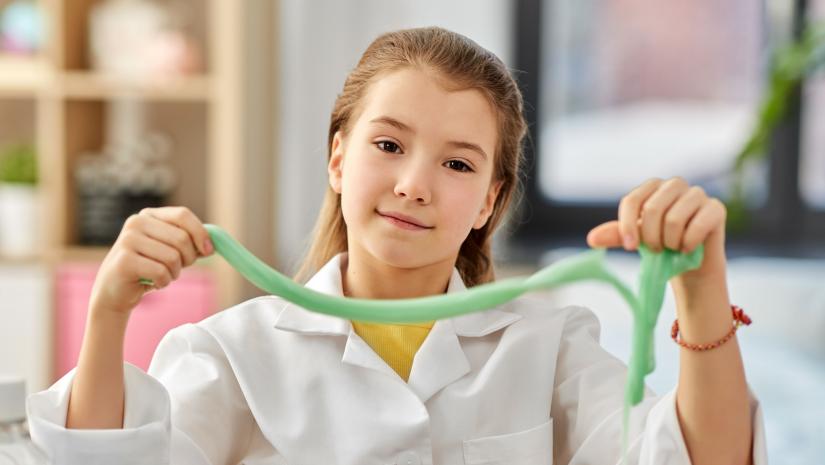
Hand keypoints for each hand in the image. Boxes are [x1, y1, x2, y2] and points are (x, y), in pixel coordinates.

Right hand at [89, 206, 213, 315]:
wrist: (115, 292)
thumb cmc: (148, 269)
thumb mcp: (171, 251)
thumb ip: (190, 242)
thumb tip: (213, 243)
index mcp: (150, 215)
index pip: (183, 215)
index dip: (201, 233)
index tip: (210, 251)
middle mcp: (136, 222)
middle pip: (181, 238)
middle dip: (188, 259)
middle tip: (178, 268)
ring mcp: (127, 240)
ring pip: (172, 257)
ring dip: (174, 273)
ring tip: (162, 275)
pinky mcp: (124, 261)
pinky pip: (161, 272)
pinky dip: (163, 282)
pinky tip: (152, 283)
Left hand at [586, 177, 727, 287]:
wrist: (690, 262)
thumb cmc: (660, 244)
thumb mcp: (635, 239)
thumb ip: (616, 235)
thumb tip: (591, 239)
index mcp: (651, 187)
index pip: (632, 201)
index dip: (627, 226)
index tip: (629, 247)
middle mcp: (674, 184)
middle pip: (652, 210)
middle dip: (651, 238)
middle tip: (656, 249)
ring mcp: (697, 194)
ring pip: (674, 220)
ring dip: (670, 242)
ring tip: (672, 248)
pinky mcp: (716, 208)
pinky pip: (698, 225)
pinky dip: (688, 243)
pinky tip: (687, 249)